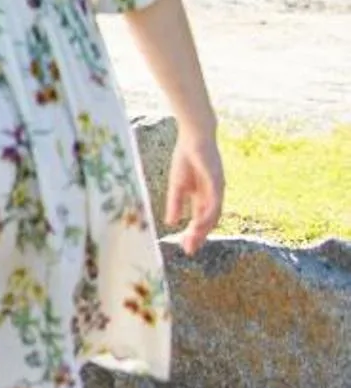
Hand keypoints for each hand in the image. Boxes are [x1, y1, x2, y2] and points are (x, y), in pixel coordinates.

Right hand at [164, 126, 225, 253]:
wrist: (193, 137)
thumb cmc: (186, 158)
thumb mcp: (177, 185)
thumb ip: (175, 203)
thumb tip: (171, 222)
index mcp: (203, 196)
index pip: (200, 219)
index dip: (193, 234)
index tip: (185, 247)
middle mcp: (213, 196)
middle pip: (209, 221)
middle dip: (198, 236)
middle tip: (189, 250)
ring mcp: (216, 190)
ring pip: (213, 215)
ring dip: (203, 229)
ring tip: (192, 240)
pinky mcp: (216, 181)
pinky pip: (214, 201)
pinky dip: (208, 214)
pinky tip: (199, 223)